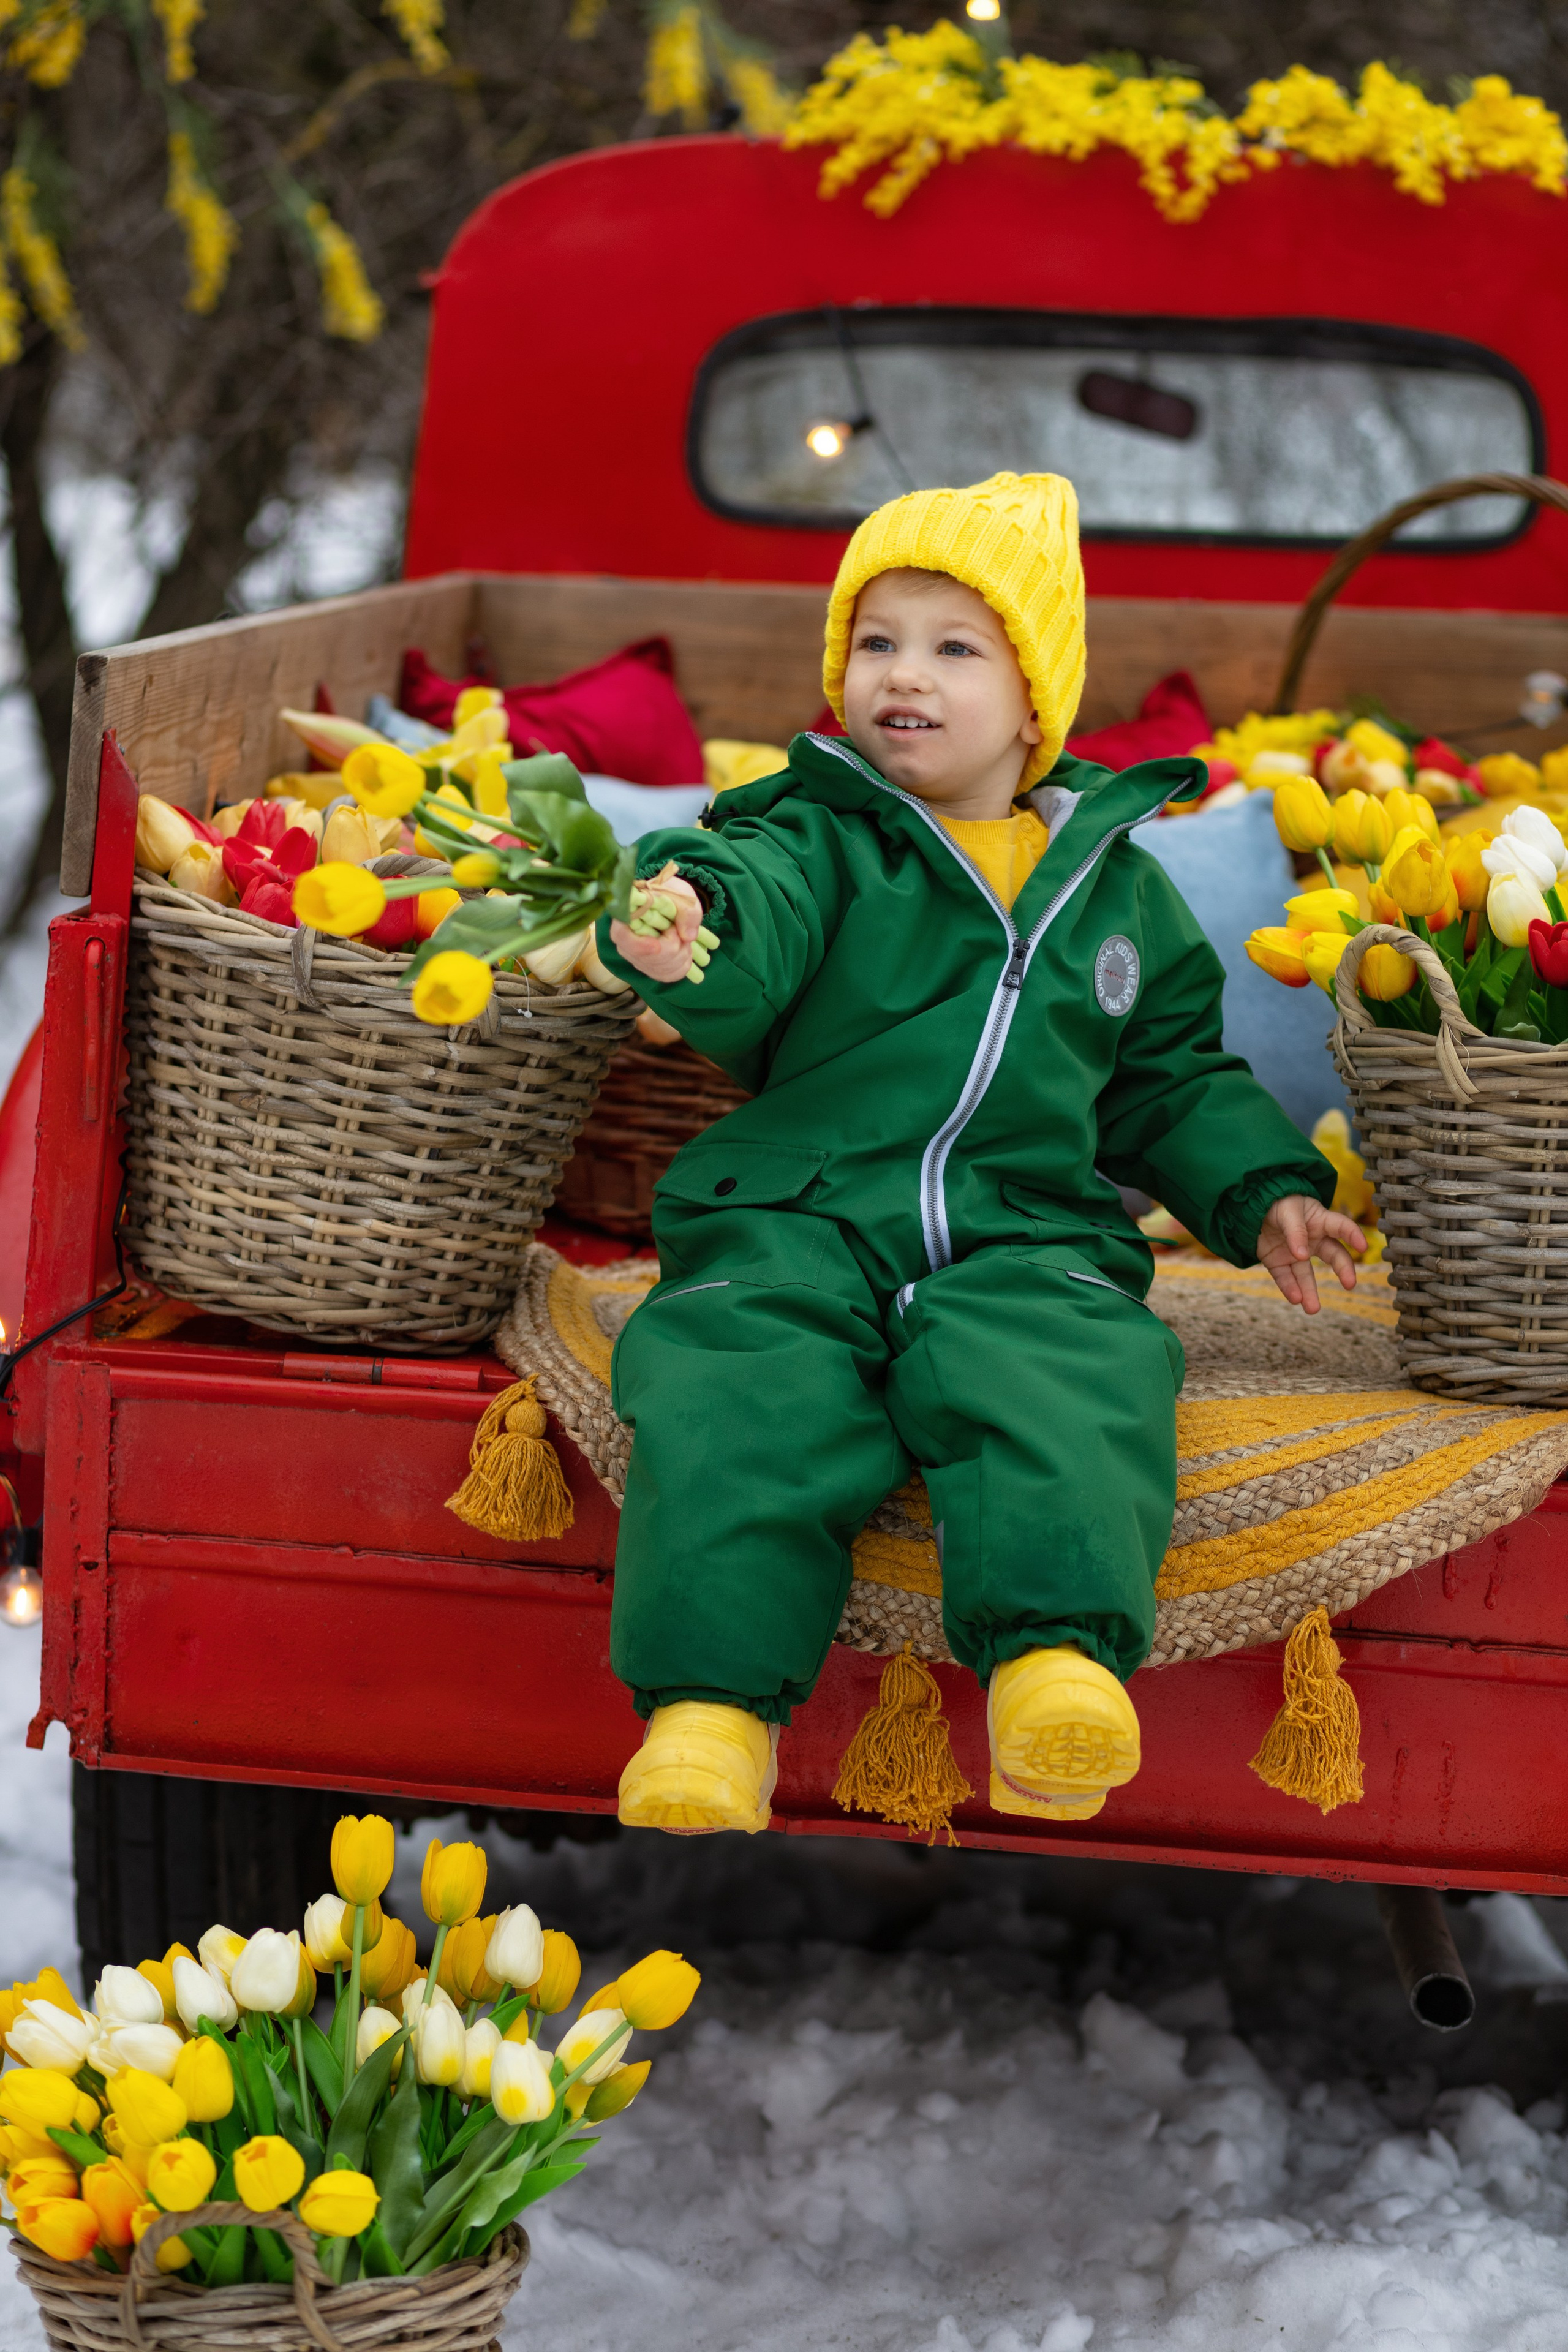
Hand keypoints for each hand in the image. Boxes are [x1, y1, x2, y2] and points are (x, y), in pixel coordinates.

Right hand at [608, 864, 706, 985]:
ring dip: (681, 954)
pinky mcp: (650, 969)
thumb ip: (688, 911)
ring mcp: (637, 958)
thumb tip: (688, 936)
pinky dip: (683, 964)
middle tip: (679, 929)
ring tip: (682, 936)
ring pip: (661, 969)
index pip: (621, 936)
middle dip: (673, 947)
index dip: (638, 946)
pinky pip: (669, 976)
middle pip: (648, 958)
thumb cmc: (672, 897)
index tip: (657, 946)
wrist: (674, 906)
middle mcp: (626, 942)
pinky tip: (683, 950)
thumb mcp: (682, 896)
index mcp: (627, 917)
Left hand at [1256, 1194, 1365, 1313]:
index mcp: (1320, 1220)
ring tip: (1313, 1309)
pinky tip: (1295, 1299)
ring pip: (1306, 1275)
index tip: (1363, 1247)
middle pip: (1333, 1256)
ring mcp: (1296, 1254)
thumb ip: (1296, 1231)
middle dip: (1343, 1270)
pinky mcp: (1278, 1263)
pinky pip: (1285, 1278)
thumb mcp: (1288, 1211)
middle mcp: (1312, 1240)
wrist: (1251, 1207)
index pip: (1342, 1227)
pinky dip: (1289, 1288)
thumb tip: (1302, 1255)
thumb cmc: (1277, 1202)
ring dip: (1309, 1292)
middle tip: (1350, 1284)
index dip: (1353, 1235)